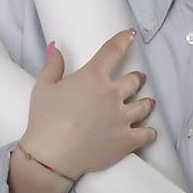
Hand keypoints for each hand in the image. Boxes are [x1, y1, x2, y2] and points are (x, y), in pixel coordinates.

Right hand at [18, 29, 156, 180]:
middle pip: (135, 80)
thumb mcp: (43, 87)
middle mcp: (112, 93)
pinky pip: (147, 133)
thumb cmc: (45, 121)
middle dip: (137, 78)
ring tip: (146, 103)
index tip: (131, 35)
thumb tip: (56, 48)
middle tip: (137, 79)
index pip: (114, 50)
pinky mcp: (127, 140)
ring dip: (146, 102)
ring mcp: (122, 117)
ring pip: (145, 105)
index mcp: (93, 77)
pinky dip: (149, 132)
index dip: (124, 39)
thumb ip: (52, 65)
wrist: (51, 157)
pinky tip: (149, 131)